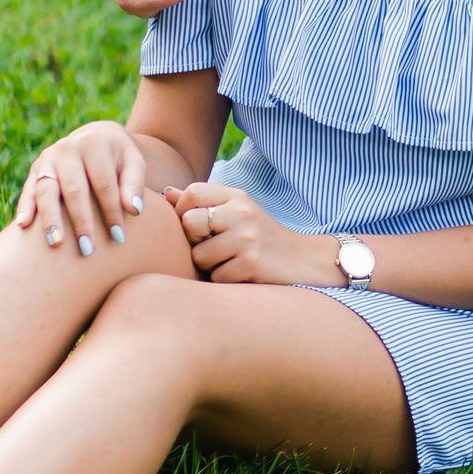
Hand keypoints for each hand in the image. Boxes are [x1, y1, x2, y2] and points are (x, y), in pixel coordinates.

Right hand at [14, 121, 148, 255]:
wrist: (96, 136)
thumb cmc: (119, 157)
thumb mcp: (134, 163)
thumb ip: (134, 184)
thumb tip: (134, 210)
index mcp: (94, 143)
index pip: (104, 184)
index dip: (111, 211)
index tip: (119, 237)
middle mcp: (67, 148)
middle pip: (74, 190)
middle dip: (81, 221)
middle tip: (87, 249)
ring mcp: (48, 158)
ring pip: (47, 190)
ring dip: (50, 218)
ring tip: (56, 243)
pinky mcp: (35, 168)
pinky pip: (29, 189)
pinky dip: (25, 206)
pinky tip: (23, 225)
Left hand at [164, 183, 337, 284]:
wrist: (305, 262)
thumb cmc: (263, 238)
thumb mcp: (238, 213)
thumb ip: (205, 204)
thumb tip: (167, 194)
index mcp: (238, 197)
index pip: (192, 192)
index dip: (184, 211)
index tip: (196, 227)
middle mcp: (242, 213)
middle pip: (189, 223)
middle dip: (193, 241)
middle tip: (211, 247)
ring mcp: (247, 238)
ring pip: (199, 256)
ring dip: (209, 266)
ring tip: (229, 263)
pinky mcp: (251, 264)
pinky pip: (216, 277)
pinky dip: (224, 281)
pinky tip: (242, 275)